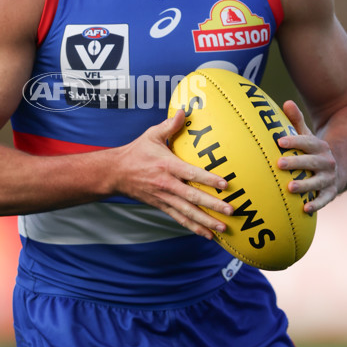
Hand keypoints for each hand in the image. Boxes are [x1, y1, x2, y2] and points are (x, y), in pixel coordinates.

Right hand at [111, 108, 232, 239]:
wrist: (115, 173)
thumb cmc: (136, 152)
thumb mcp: (151, 135)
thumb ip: (169, 125)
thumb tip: (184, 111)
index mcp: (167, 166)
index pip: (191, 173)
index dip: (208, 179)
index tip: (225, 184)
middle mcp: (167, 184)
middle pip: (193, 197)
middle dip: (212, 205)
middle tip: (230, 210)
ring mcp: (164, 198)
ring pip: (188, 212)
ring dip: (206, 221)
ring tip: (223, 228)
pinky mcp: (162, 206)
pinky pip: (179, 219)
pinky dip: (194, 227)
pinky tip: (207, 235)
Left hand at [277, 100, 337, 212]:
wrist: (339, 168)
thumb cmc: (312, 152)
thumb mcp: (307, 136)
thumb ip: (296, 121)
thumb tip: (286, 102)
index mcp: (319, 146)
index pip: (307, 142)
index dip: (294, 141)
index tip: (279, 142)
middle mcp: (327, 162)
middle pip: (311, 161)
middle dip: (296, 162)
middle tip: (279, 163)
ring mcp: (329, 177)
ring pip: (317, 181)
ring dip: (304, 185)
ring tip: (289, 188)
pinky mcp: (331, 192)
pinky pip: (324, 199)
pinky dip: (316, 204)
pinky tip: (305, 209)